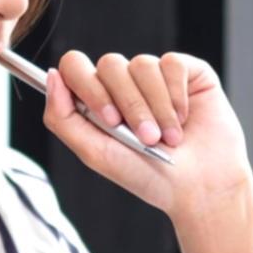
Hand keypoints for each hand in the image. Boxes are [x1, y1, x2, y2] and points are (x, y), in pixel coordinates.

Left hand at [44, 50, 252, 224]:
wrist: (200, 187)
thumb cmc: (149, 176)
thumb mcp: (96, 154)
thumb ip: (62, 118)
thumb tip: (52, 77)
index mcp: (97, 99)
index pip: (75, 67)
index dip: (88, 87)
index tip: (110, 120)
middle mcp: (124, 83)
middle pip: (109, 64)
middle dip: (129, 105)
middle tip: (146, 138)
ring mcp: (155, 75)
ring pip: (143, 65)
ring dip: (157, 108)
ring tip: (170, 137)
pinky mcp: (187, 71)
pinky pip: (172, 64)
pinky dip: (177, 96)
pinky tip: (184, 118)